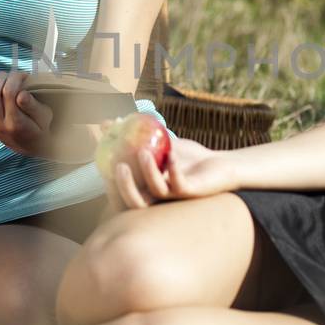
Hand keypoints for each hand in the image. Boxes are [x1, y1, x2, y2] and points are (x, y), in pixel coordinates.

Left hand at [0, 64, 53, 154]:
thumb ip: (33, 106)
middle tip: (12, 73)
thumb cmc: (40, 127)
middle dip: (2, 78)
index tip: (24, 75)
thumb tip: (21, 94)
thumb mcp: (45, 117)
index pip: (11, 93)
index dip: (17, 79)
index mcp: (15, 123)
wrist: (30, 146)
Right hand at [109, 136, 241, 209]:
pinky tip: (172, 154)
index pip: (123, 192)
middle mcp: (158, 197)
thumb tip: (109, 122)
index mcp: (147, 188)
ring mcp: (174, 196)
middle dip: (123, 186)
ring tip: (143, 152)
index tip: (105, 158)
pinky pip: (179, 185)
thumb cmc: (188, 157)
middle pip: (134, 202)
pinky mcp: (191, 192)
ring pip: (155, 192)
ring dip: (148, 172)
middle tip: (118, 165)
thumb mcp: (160, 143)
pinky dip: (173, 170)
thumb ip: (138, 135)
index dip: (111, 182)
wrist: (219, 164)